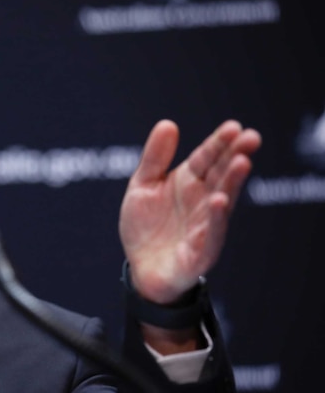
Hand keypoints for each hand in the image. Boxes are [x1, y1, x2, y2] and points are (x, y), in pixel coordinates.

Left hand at [119, 119, 260, 303]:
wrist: (141, 268)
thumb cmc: (146, 225)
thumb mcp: (142, 186)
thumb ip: (154, 158)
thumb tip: (168, 124)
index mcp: (189, 181)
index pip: (207, 158)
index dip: (219, 143)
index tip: (234, 127)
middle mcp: (203, 200)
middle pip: (221, 175)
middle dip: (235, 156)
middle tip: (250, 137)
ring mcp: (206, 225)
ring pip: (223, 200)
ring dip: (232, 182)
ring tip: (241, 162)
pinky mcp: (202, 250)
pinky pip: (211, 233)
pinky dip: (215, 218)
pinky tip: (219, 201)